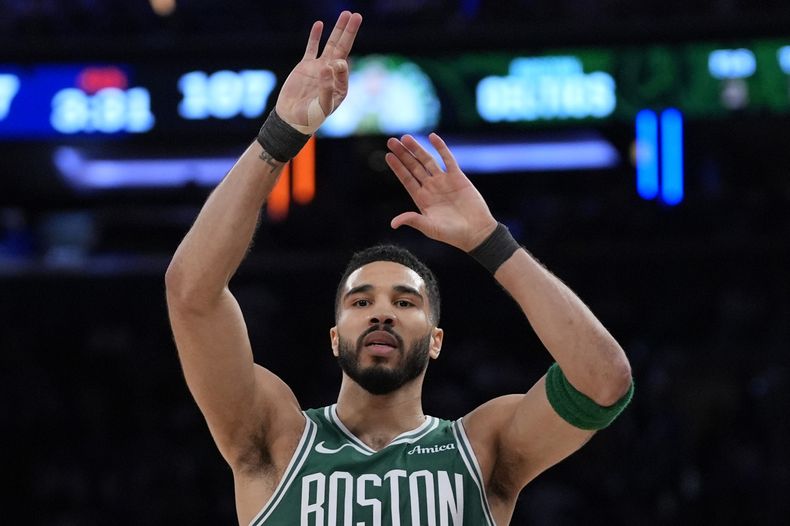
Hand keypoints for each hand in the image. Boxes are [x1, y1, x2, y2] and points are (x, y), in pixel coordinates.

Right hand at [275, 11, 361, 134]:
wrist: (291, 119)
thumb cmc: (310, 117)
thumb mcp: (322, 106)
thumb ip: (327, 88)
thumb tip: (328, 66)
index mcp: (340, 85)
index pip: (343, 68)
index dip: (340, 64)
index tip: (331, 67)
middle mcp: (332, 74)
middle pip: (343, 49)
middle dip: (349, 32)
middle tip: (357, 16)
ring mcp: (319, 68)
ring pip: (330, 44)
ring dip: (337, 30)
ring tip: (345, 14)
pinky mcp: (306, 66)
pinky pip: (312, 48)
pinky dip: (315, 36)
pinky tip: (319, 25)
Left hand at [385, 133, 497, 251]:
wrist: (476, 232)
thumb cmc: (452, 234)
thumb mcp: (430, 228)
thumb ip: (413, 221)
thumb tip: (393, 224)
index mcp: (422, 198)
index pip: (406, 179)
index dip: (397, 167)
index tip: (388, 155)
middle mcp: (431, 187)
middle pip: (414, 167)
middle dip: (403, 154)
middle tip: (391, 141)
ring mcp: (444, 181)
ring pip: (428, 160)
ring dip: (417, 149)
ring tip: (405, 137)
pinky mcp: (458, 177)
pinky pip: (448, 159)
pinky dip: (441, 147)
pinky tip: (432, 137)